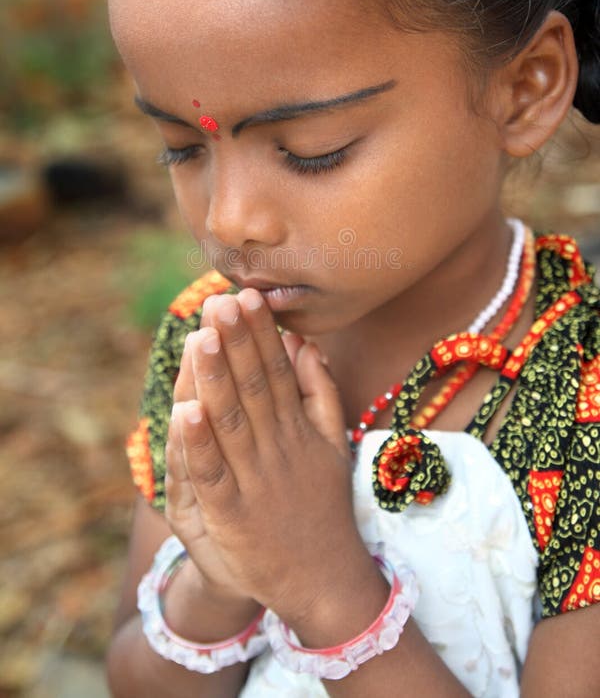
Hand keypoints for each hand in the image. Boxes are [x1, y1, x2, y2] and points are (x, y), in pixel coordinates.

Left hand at [166, 289, 363, 624]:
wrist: (323, 579)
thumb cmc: (323, 505)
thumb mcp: (333, 442)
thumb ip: (321, 392)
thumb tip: (306, 343)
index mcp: (298, 429)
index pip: (276, 372)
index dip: (260, 334)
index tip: (247, 296)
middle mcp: (277, 449)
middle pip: (253, 388)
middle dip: (236, 342)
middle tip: (221, 300)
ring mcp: (254, 481)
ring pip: (231, 422)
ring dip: (216, 379)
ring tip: (204, 336)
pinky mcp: (232, 514)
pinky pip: (213, 474)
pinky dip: (199, 444)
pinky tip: (187, 410)